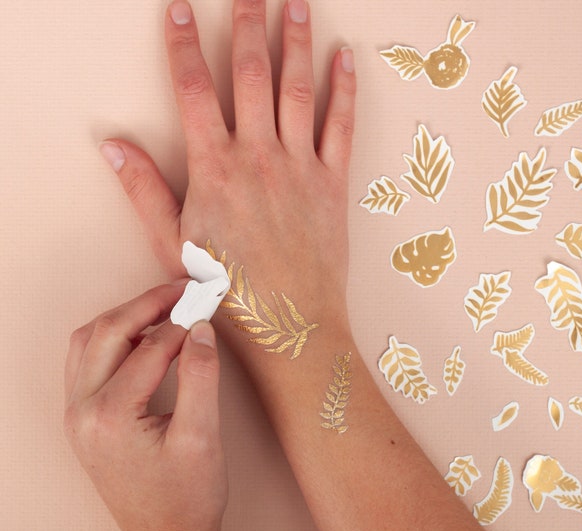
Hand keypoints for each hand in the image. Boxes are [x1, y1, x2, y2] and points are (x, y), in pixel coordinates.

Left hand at [64, 284, 226, 530]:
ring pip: (90, 341)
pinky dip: (113, 338)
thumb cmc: (187, 496)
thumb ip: (201, 377)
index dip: (184, 318)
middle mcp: (81, 411)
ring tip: (165, 307)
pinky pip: (87, 360)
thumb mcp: (203, 436)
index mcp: (109, 416)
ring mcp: (76, 415)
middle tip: (184, 289)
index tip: (209, 299)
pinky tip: (142, 336)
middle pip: (108, 332)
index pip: (151, 347)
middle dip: (148, 303)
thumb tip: (200, 327)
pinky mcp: (82, 418)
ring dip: (126, 317)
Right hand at [99, 0, 355, 331]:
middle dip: (247, 24)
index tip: (180, 10)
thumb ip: (146, 191)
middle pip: (250, 74)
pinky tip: (344, 58)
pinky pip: (341, 125)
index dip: (183, 45)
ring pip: (297, 89)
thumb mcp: (174, 245)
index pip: (192, 90)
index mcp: (215, 169)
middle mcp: (258, 157)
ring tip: (296, 3)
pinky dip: (344, 89)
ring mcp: (300, 167)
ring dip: (296, 41)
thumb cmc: (230, 292)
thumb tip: (115, 146)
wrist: (292, 325)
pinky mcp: (333, 183)